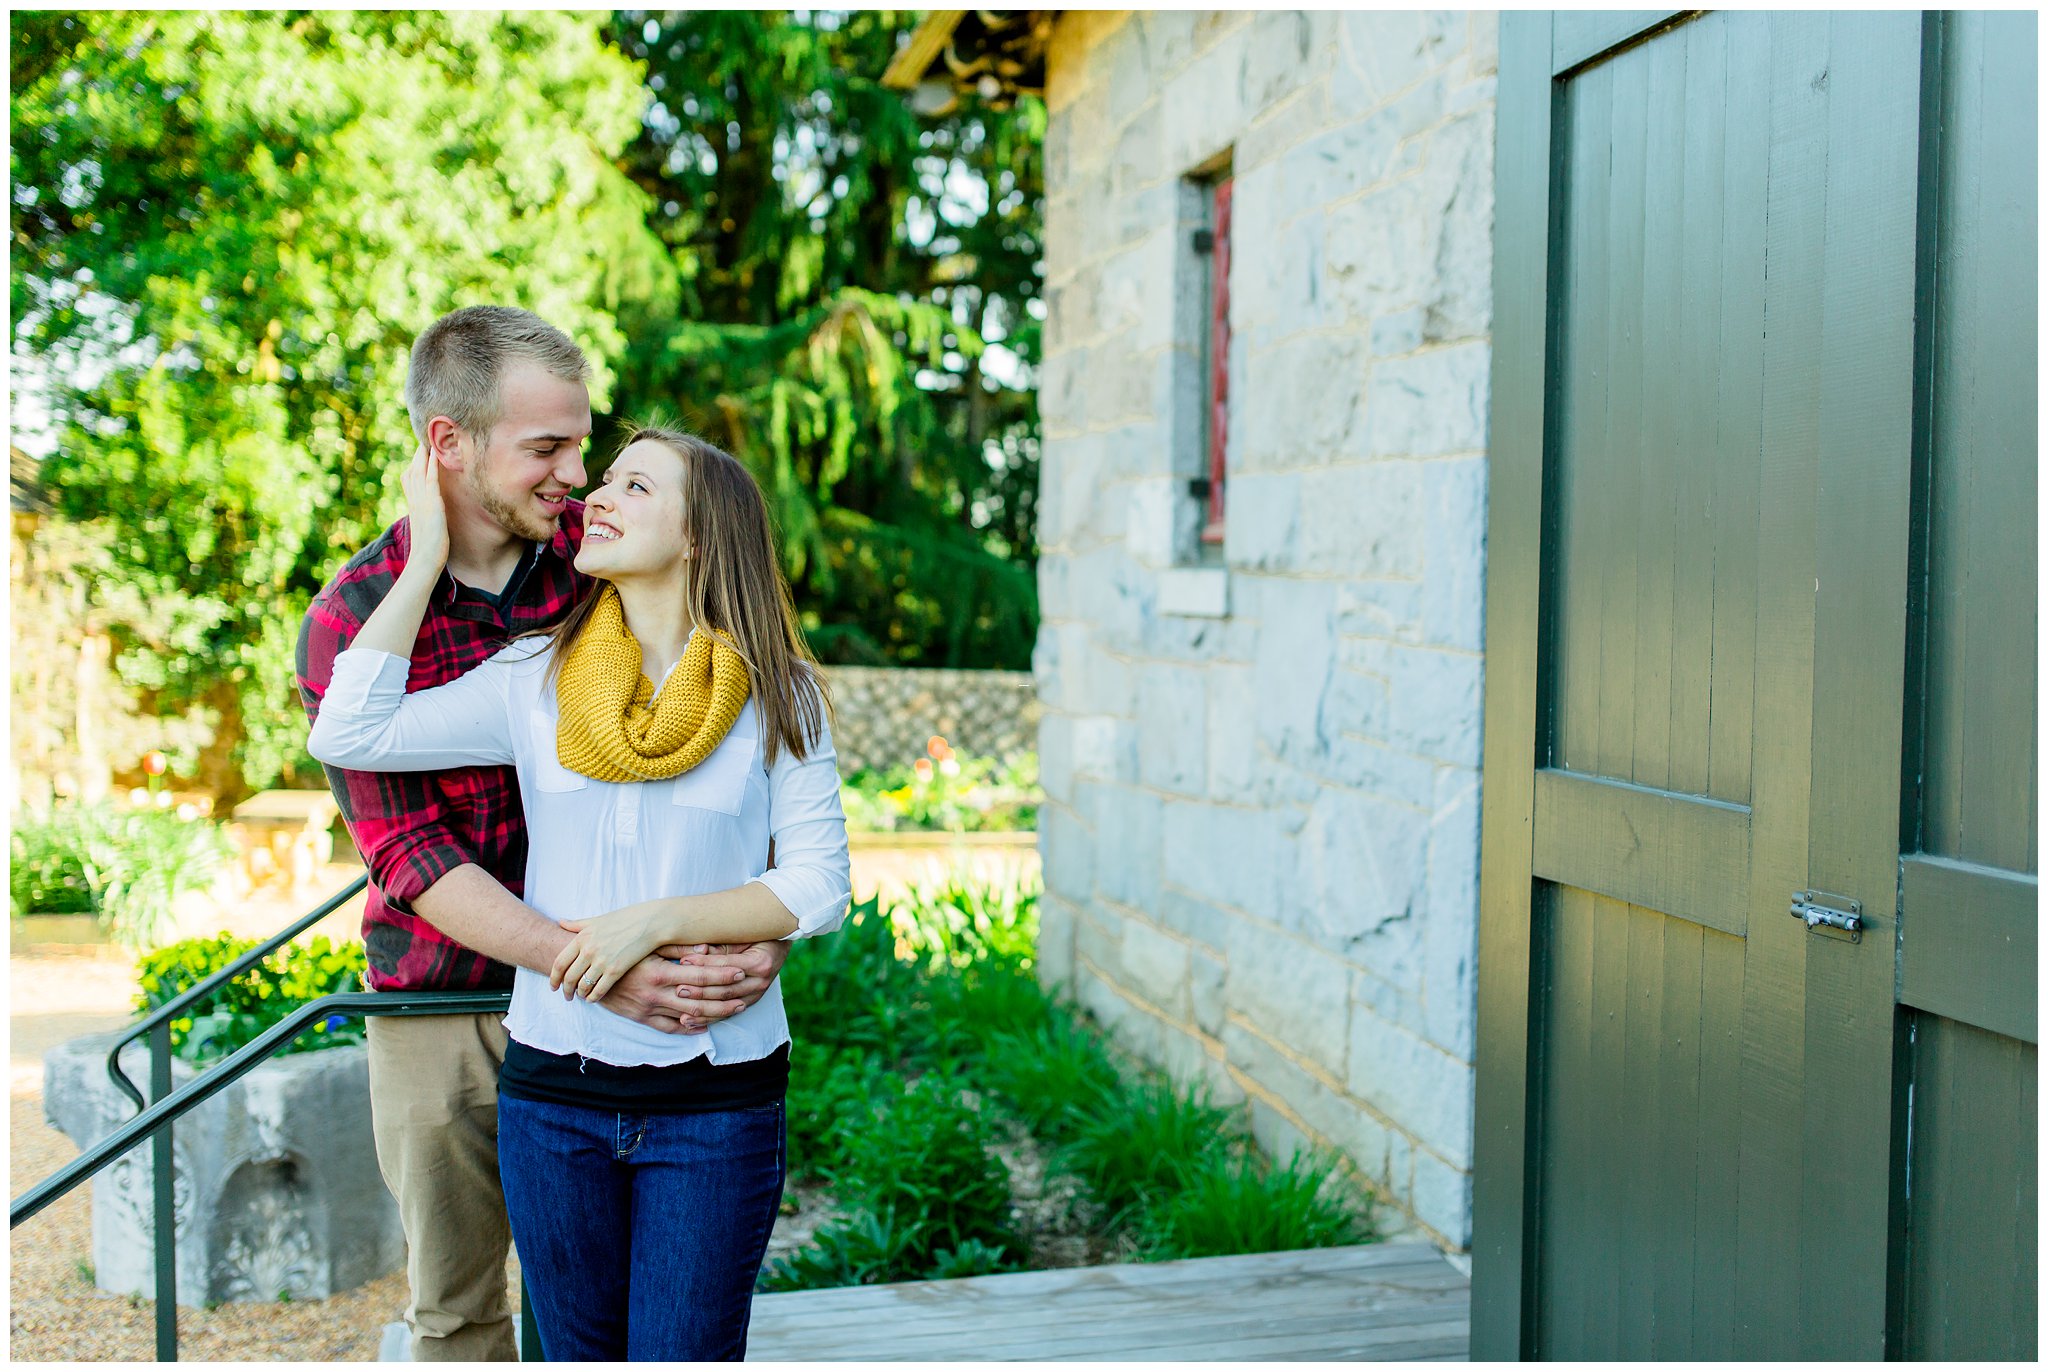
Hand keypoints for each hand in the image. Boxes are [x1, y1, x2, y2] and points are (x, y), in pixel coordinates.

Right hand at [401, 442, 449, 573]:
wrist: (424, 562)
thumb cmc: (427, 553)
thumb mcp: (426, 531)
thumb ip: (427, 522)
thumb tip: (430, 521)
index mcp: (413, 507)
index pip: (410, 480)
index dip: (413, 466)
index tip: (417, 454)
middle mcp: (415, 501)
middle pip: (412, 472)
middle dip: (417, 456)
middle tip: (422, 439)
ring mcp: (421, 502)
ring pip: (419, 472)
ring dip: (423, 455)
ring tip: (428, 439)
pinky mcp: (431, 505)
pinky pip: (430, 480)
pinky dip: (432, 465)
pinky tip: (434, 453)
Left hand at [551, 905, 665, 1002]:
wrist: (650, 923)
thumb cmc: (624, 919)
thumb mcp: (597, 920)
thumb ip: (577, 924)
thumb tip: (560, 922)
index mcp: (581, 938)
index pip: (559, 963)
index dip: (554, 978)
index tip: (553, 986)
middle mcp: (588, 950)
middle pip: (569, 977)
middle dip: (565, 990)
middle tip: (566, 996)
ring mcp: (602, 961)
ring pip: (583, 985)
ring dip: (580, 994)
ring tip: (581, 996)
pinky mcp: (616, 970)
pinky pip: (599, 990)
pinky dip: (593, 997)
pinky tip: (593, 998)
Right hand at [588, 947, 779, 1034]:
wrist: (584, 972)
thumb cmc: (618, 951)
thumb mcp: (646, 945)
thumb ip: (677, 947)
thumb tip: (707, 949)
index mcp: (659, 973)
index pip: (699, 976)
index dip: (722, 974)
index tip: (741, 971)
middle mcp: (655, 994)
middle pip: (699, 1000)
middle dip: (726, 997)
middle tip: (748, 993)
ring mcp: (648, 1009)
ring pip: (688, 1017)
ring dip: (714, 1014)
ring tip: (736, 1008)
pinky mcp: (641, 1018)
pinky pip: (669, 1028)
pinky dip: (690, 1028)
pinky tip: (706, 1026)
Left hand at [665, 940, 789, 1025]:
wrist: (780, 945)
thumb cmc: (758, 935)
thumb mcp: (742, 936)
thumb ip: (720, 946)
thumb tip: (697, 951)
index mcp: (760, 962)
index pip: (726, 965)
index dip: (704, 964)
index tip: (684, 961)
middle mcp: (761, 981)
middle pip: (726, 989)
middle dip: (700, 990)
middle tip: (678, 989)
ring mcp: (758, 993)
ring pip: (726, 1005)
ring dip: (702, 1009)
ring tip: (681, 1012)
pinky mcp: (752, 1001)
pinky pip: (728, 1013)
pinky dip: (709, 1018)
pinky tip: (692, 1020)